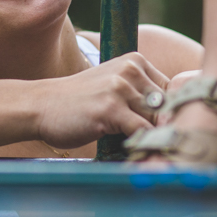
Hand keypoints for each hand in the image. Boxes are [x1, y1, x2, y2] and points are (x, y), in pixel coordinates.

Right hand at [36, 52, 169, 148]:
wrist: (41, 105)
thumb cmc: (79, 103)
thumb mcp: (113, 87)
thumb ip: (140, 96)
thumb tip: (176, 119)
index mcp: (135, 62)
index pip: (173, 90)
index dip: (172, 114)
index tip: (166, 132)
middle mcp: (131, 70)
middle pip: (168, 105)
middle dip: (166, 128)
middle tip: (161, 147)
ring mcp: (121, 88)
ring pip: (158, 119)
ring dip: (156, 139)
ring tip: (149, 153)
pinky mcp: (111, 108)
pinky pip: (142, 132)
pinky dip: (143, 146)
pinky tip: (135, 154)